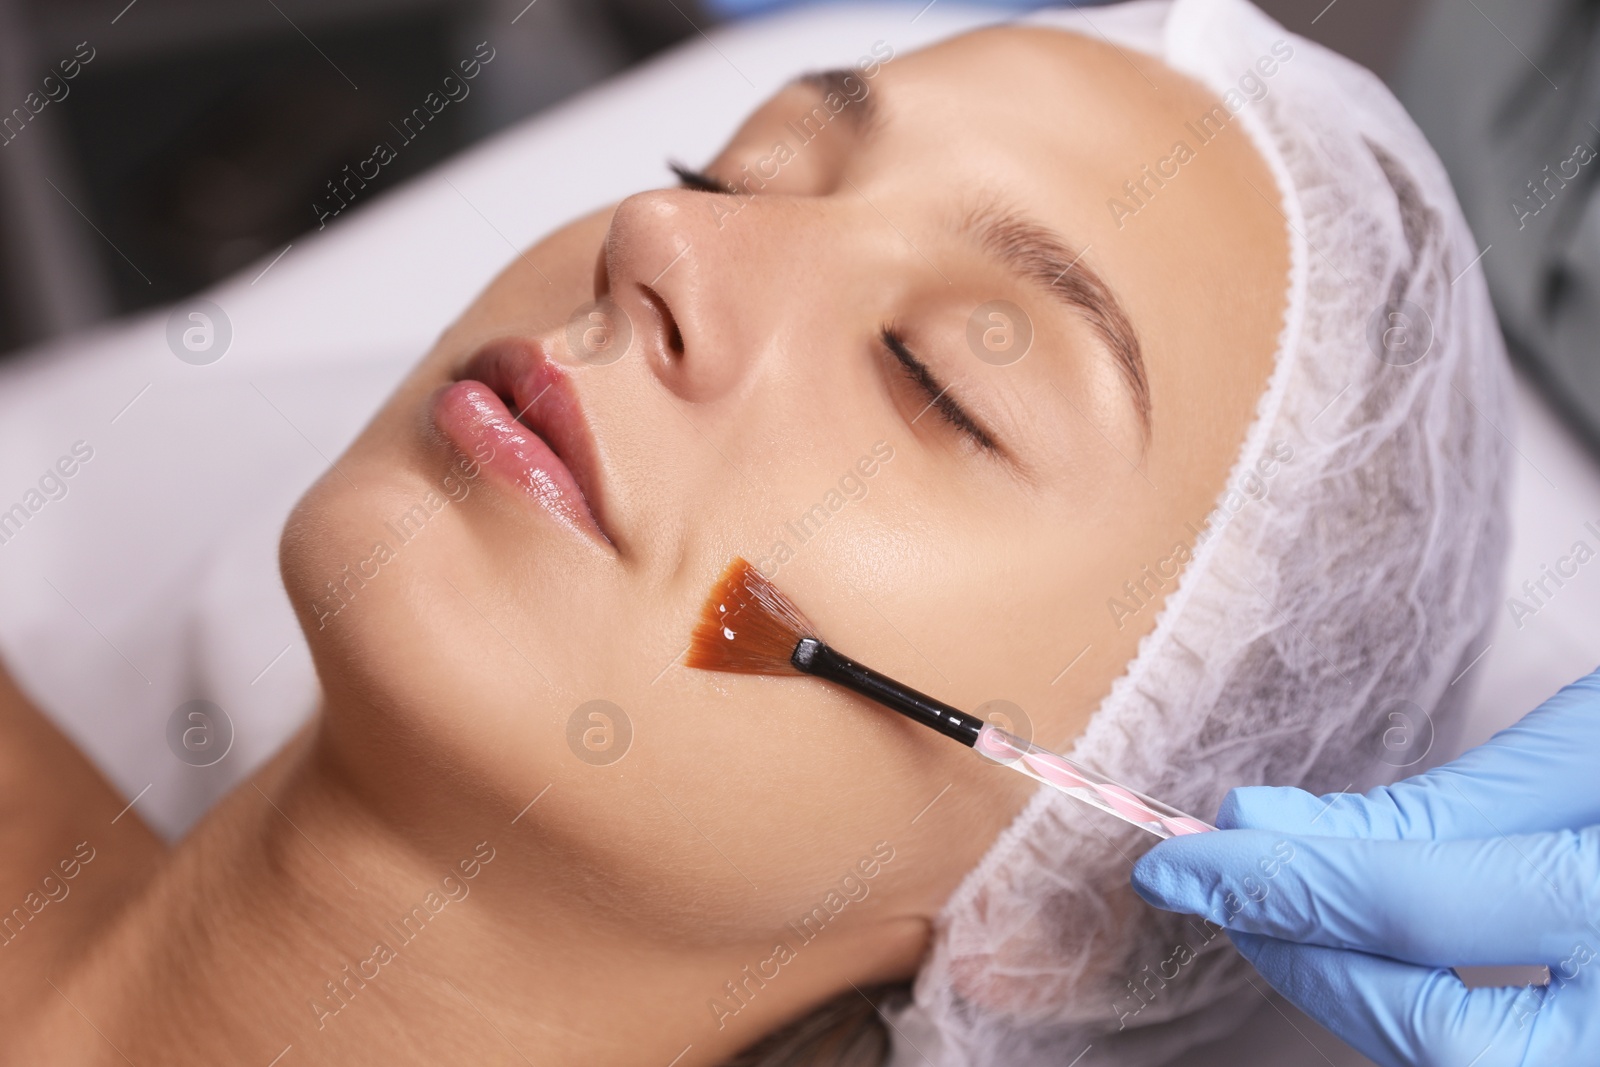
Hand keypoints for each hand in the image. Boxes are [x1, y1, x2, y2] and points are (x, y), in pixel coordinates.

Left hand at [1130, 669, 1599, 1066]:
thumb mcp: (1593, 750)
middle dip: (1308, 962)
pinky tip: (1389, 957)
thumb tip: (1267, 825)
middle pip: (1437, 1037)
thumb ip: (1439, 808)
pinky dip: (1430, 1020)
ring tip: (1295, 917)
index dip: (1275, 882)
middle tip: (1224, 887)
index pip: (1415, 908)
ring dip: (1358, 999)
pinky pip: (1513, 1066)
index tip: (1175, 859)